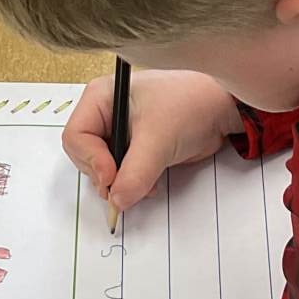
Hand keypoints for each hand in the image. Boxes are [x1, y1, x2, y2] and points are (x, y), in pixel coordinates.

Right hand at [63, 71, 239, 216]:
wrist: (222, 109)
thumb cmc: (190, 105)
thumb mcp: (159, 140)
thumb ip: (135, 173)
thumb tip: (117, 201)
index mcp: (101, 97)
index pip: (76, 136)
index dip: (91, 160)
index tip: (111, 177)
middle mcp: (105, 113)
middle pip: (85, 156)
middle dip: (105, 175)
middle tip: (124, 186)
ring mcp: (119, 131)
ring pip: (102, 168)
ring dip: (120, 183)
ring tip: (145, 183)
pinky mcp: (134, 148)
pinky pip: (121, 173)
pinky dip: (131, 184)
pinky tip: (150, 183)